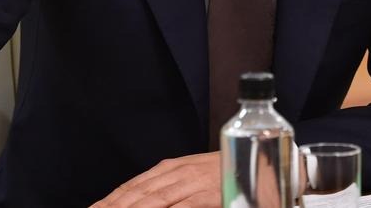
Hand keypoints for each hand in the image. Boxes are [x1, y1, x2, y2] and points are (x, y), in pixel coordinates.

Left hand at [90, 152, 220, 207]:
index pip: (132, 186)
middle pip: (137, 194)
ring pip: (152, 200)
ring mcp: (194, 184)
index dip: (108, 200)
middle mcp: (179, 173)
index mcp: (172, 168)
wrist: (262, 166)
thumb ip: (170, 188)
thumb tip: (144, 198)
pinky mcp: (209, 196)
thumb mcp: (193, 178)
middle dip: (113, 207)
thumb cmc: (228, 175)